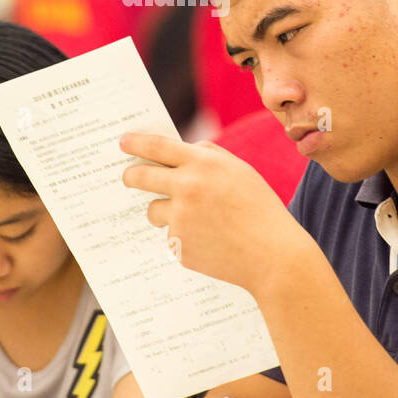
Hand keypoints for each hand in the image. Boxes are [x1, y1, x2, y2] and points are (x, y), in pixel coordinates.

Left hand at [118, 134, 311, 297]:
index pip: (158, 146)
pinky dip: (185, 237)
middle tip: (128, 177)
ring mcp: (180, 219)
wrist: (273, 255)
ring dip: (165, 211)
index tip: (123, 142)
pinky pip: (171, 236)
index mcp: (203, 164)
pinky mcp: (179, 246)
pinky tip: (210, 241)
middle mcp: (187, 188)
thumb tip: (179, 150)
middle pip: (141, 177)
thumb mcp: (239, 171)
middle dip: (130, 176)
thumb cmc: (260, 210)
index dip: (136, 143)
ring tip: (197, 220)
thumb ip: (208, 157)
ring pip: (154, 210)